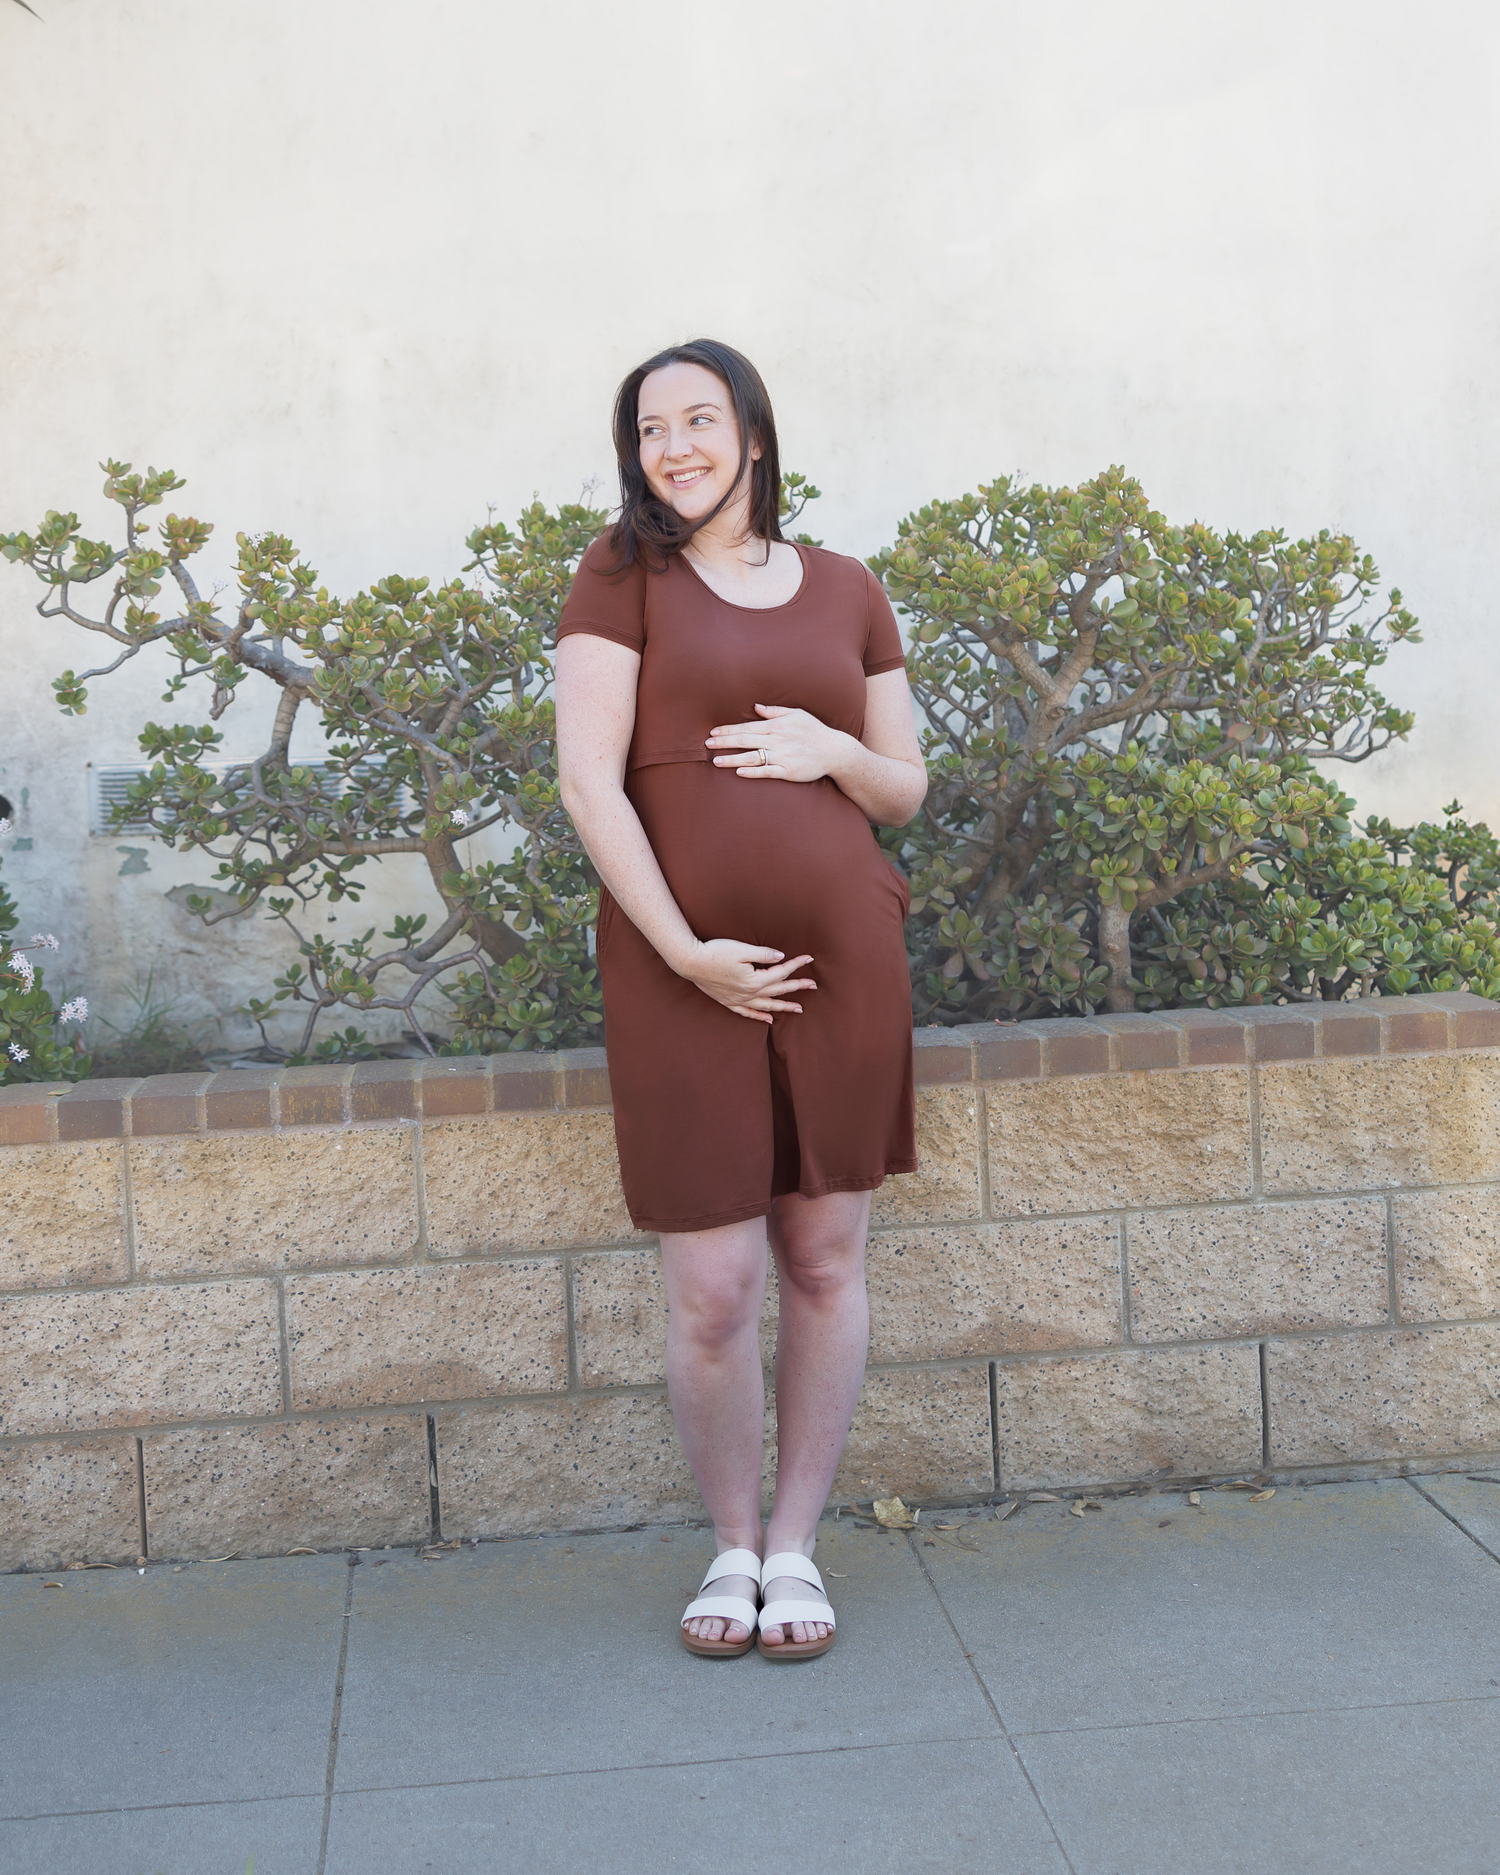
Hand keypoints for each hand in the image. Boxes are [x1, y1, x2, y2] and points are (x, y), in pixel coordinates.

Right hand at [675, 938, 816, 1023]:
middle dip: (797, 987)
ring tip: (799, 1009)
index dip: (796, 965)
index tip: (809, 959)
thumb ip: (764, 954)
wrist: (690, 962)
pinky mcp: (728, 1002)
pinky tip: (770, 1019)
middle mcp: (749, 994)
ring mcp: (738, 1000)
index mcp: (754, 980)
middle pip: (778, 991)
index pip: (781, 972)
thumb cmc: (715, 952)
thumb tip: (781, 957)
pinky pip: (748, 1013)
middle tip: (813, 985)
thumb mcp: (742, 949)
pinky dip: (760, 1016)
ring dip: (784, 1007)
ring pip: (766, 1006)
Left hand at [706, 705, 853, 782]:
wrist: (834, 751)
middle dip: (724, 742)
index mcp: (777, 726)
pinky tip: (739, 772)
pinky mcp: (788, 772)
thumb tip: (756, 707)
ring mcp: (782, 756)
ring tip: (716, 761)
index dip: (728, 730)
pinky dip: (752, 772)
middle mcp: (777, 740)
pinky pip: (767, 772)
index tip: (713, 733)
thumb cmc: (814, 731)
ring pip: (752, 757)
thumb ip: (775, 711)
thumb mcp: (797, 714)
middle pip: (745, 740)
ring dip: (732, 759)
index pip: (747, 727)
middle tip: (706, 745)